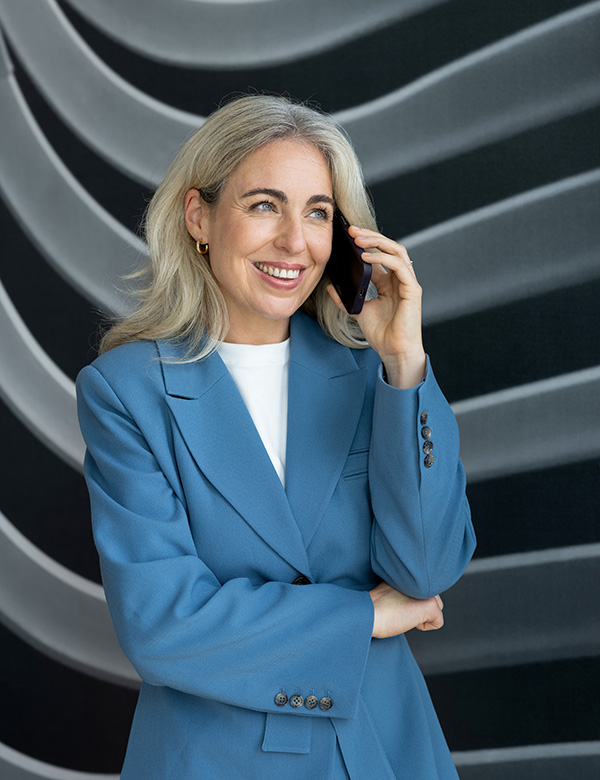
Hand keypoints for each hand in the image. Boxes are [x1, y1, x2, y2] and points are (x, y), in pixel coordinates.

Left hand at [327, 226, 425, 387]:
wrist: (393, 351)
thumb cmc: (381, 333)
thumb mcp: (358, 310)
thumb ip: (346, 297)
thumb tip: (331, 286)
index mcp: (389, 283)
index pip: (379, 255)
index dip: (365, 244)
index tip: (348, 237)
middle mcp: (400, 279)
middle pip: (389, 248)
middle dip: (371, 237)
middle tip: (352, 231)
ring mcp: (408, 283)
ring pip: (397, 251)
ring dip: (377, 243)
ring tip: (359, 240)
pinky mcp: (413, 289)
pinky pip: (399, 266)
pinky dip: (383, 258)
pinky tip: (367, 258)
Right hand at [369, 581, 443, 637]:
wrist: (367, 612)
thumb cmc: (375, 605)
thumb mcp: (393, 588)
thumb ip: (407, 586)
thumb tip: (415, 596)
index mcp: (411, 572)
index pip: (424, 587)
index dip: (414, 599)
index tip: (398, 602)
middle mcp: (421, 578)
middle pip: (434, 598)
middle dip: (421, 607)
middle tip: (401, 608)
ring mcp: (428, 592)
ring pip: (437, 609)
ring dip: (423, 616)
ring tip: (404, 613)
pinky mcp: (431, 606)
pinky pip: (438, 622)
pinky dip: (424, 626)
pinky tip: (408, 620)